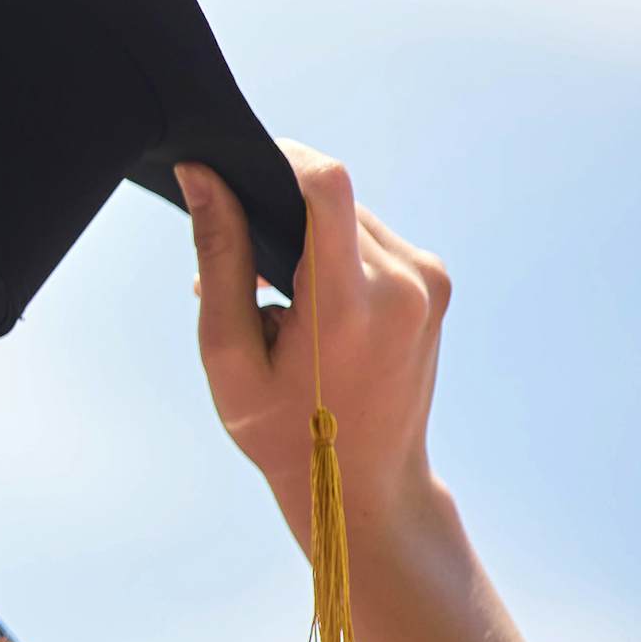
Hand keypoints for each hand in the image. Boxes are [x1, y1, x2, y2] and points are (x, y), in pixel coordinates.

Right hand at [181, 145, 452, 553]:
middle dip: (277, 216)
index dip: (277, 156)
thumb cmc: (285, 432)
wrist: (365, 485)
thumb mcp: (230, 354)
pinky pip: (371, 236)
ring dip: (306, 237)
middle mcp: (403, 283)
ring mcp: (430, 282)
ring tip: (280, 303)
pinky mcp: (437, 282)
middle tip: (247, 280)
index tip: (237, 167)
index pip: (324, 184)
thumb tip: (202, 176)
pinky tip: (314, 306)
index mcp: (350, 305)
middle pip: (328, 199)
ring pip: (349, 214)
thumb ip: (219, 258)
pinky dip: (334, 253)